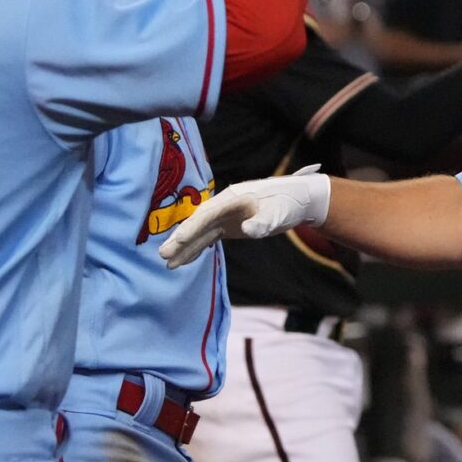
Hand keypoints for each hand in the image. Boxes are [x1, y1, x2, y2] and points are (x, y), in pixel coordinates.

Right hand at [160, 166, 328, 267]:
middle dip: (181, 239)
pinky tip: (182, 260)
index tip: (179, 240)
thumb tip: (248, 229)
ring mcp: (224, 216)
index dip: (193, 226)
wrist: (297, 200)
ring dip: (185, 247)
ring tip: (168, 263)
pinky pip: (207, 238)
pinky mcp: (228, 226)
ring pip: (200, 233)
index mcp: (232, 198)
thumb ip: (264, 221)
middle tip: (164, 255)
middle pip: (198, 223)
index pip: (208, 214)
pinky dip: (195, 249)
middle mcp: (223, 206)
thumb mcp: (280, 213)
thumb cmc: (288, 203)